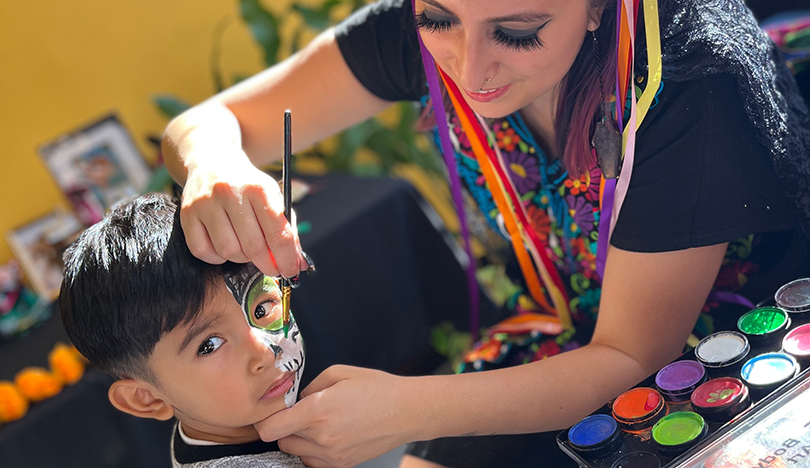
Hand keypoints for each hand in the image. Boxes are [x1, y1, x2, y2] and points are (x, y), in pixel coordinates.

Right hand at [180, 151, 304, 277]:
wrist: (212, 162)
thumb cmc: (247, 186)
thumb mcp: (272, 197)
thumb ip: (286, 230)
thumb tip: (298, 264)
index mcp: (258, 188)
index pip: (278, 232)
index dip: (287, 258)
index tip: (291, 270)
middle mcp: (230, 193)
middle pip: (253, 246)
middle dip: (267, 264)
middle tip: (272, 268)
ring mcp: (206, 203)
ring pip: (228, 251)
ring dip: (241, 258)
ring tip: (245, 247)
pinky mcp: (187, 214)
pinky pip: (203, 251)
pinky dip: (216, 256)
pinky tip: (224, 244)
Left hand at [254, 365, 420, 467]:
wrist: (408, 410)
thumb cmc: (378, 388)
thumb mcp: (339, 373)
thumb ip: (309, 387)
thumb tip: (294, 399)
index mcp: (318, 411)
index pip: (270, 428)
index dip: (266, 419)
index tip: (272, 411)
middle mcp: (323, 437)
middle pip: (280, 440)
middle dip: (285, 425)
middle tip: (301, 412)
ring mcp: (332, 455)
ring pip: (295, 451)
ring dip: (298, 438)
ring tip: (318, 423)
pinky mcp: (342, 464)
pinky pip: (312, 462)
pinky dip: (312, 451)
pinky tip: (327, 435)